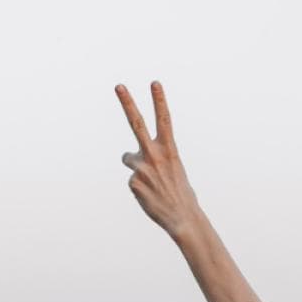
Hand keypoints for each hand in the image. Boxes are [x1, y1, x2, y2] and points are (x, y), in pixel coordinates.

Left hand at [116, 80, 201, 238]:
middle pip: (137, 123)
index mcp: (170, 150)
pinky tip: (150, 196)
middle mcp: (154, 155)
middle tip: (119, 85)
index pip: (165, 120)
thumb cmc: (180, 193)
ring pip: (129, 159)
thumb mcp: (173, 170)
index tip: (155, 83)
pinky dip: (139, 187)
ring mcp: (142, 168)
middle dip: (127, 103)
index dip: (159, 101)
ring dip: (136, 166)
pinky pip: (132, 180)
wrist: (182, 218)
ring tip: (152, 183)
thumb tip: (128, 158)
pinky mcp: (133, 182)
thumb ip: (153, 158)